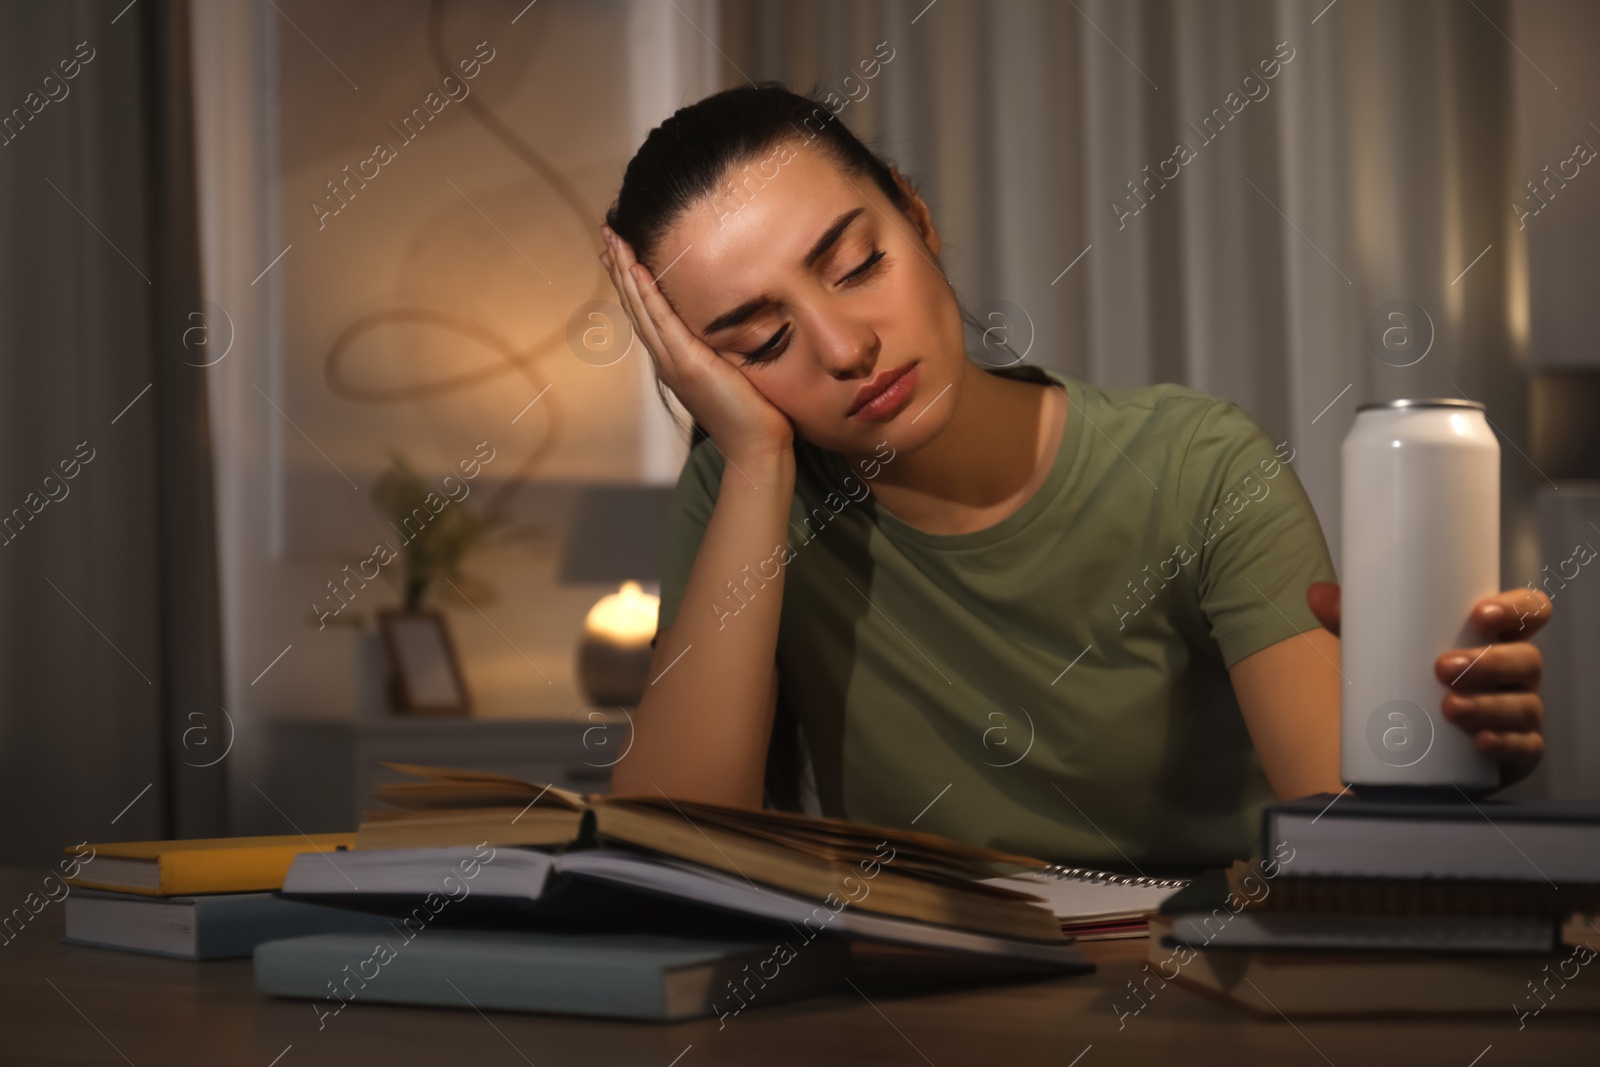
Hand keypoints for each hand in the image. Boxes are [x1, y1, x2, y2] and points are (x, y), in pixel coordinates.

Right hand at [599, 225, 792, 461]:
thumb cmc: (753, 411)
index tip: (620, 250)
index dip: (631, 281)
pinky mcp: (689, 365)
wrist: (756, 446)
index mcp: (674, 358)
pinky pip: (663, 322)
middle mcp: (666, 358)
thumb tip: (732, 321)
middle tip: (606, 232)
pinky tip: (637, 270)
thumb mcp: (732, 368)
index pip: (646, 311)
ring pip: (642, 309)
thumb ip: (722, 346)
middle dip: (620, 266)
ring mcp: (674, 362)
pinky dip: (648, 295)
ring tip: (613, 240)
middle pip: (635, 305)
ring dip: (626, 272)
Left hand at [1307, 582, 1551, 786]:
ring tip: (1449, 708)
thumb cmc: (1407, 681)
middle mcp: (1516, 673)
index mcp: (1495, 637)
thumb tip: (1317, 593)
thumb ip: (1352, 621)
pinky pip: (1524, 750)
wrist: (1411, 749)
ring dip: (1491, 705)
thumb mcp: (1382, 649)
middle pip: (1526, 659)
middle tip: (1442, 669)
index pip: (1529, 612)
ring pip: (1524, 705)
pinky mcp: (1517, 753)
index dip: (1517, 608)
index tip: (1480, 614)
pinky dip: (1505, 746)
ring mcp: (1520, 712)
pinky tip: (1481, 743)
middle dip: (1488, 662)